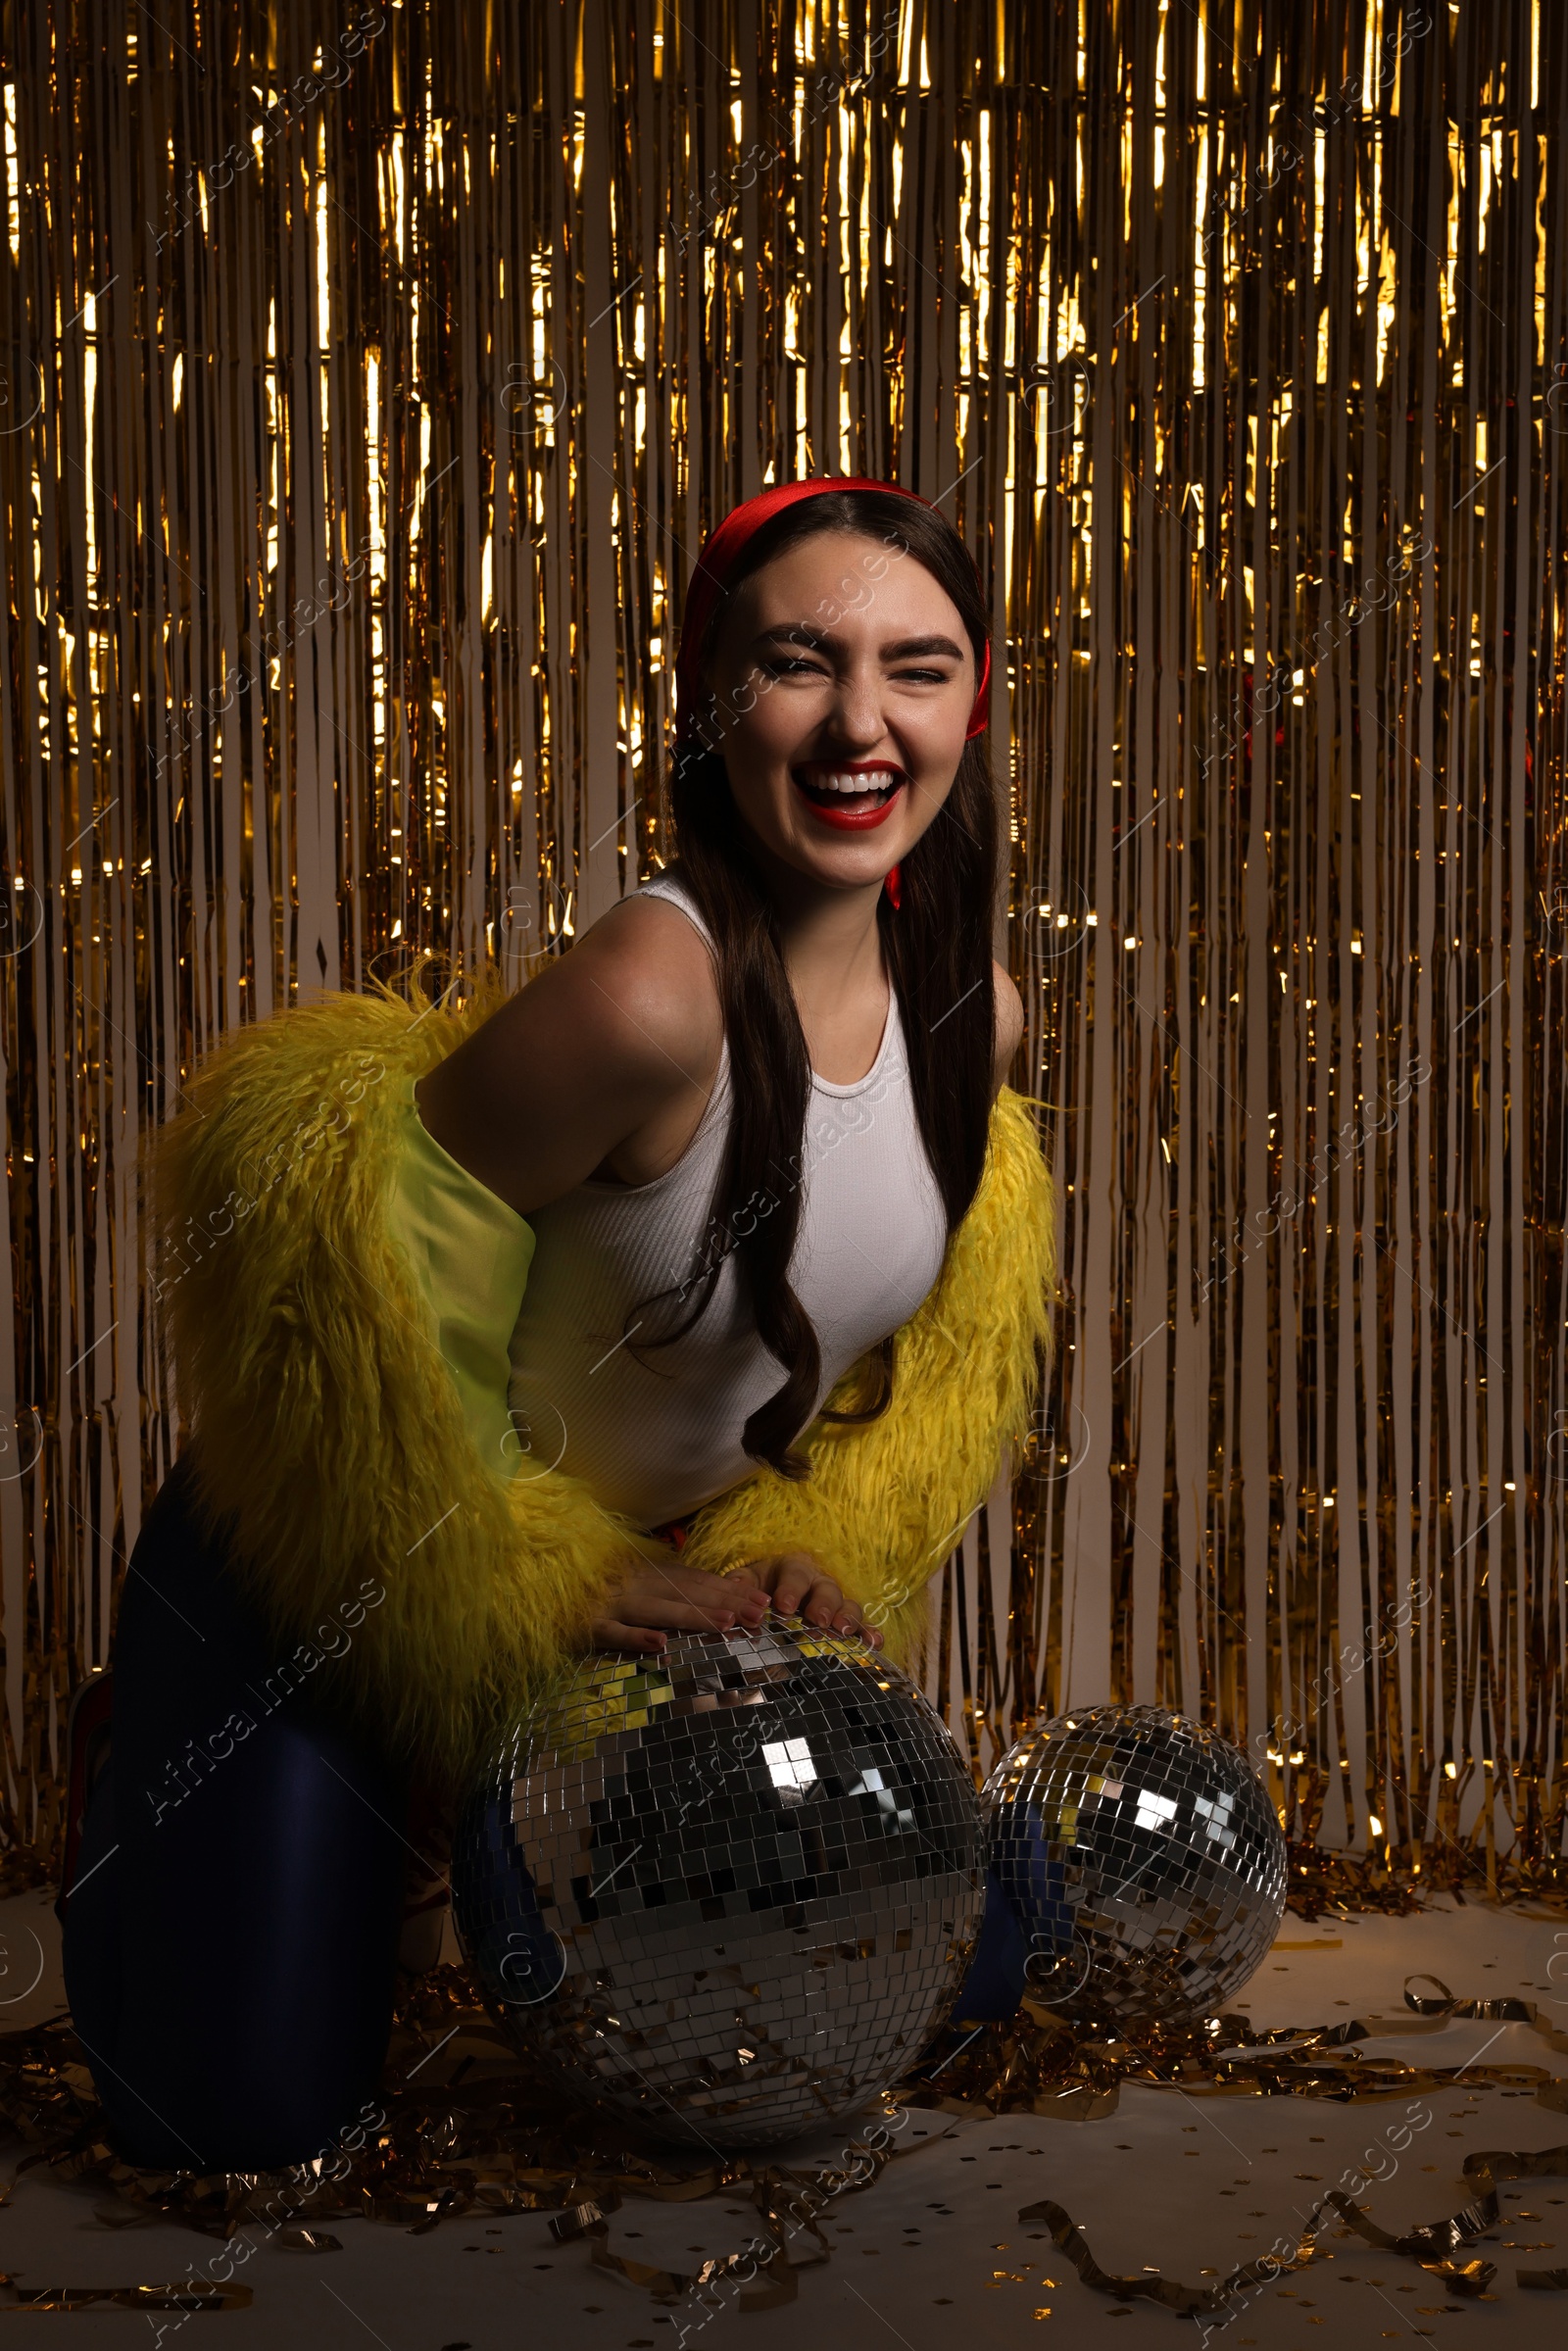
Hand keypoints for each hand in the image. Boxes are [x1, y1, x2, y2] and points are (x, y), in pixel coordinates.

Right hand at [588, 1549, 770, 1654]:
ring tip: (726, 1624)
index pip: (694, 1580)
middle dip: (725, 1603)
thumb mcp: (628, 1584)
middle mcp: (632, 1583)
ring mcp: (610, 1603)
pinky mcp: (586, 1626)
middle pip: (685, 1593)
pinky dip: (635, 1639)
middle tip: (759, 1615)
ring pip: (657, 1610)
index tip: (761, 1600)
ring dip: (692, 1616)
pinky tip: (659, 1646)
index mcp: (644, 1573)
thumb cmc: (587, 1590)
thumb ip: (662, 1590)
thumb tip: (707, 1602)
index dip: (729, 1590)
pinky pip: (613, 1633)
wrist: (534, 1590)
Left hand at [723, 1552, 882, 1648]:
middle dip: (823, 1604)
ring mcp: (835, 1601)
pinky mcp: (844, 1618)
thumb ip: (740, 1585)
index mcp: (793, 1569)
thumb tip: (734, 1592)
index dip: (791, 1589)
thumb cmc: (763, 1584)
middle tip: (818, 1619)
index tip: (783, 1606)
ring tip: (844, 1631)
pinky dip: (869, 1632)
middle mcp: (819, 1582)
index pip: (794, 1575)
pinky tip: (874, 1644)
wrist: (779, 1586)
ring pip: (847, 1604)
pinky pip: (862, 1623)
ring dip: (848, 1617)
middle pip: (826, 1589)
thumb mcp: (748, 1580)